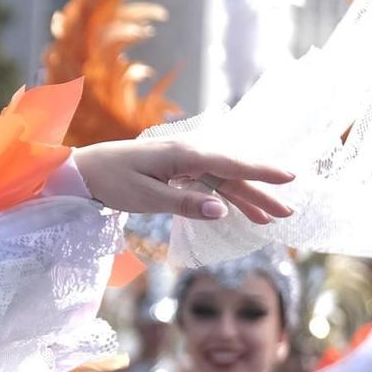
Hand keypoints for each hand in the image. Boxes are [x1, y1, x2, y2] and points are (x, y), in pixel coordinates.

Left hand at [73, 139, 293, 222]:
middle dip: (260, 192)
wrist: (83, 169)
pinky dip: (225, 196)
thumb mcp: (146, 197)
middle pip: (232, 174)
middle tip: (287, 211)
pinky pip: (208, 182)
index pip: (230, 164)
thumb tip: (223, 211)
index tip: (288, 178)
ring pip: (222, 180)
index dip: (260, 173)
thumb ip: (185, 204)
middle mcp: (188, 153)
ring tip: (269, 218)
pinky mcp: (176, 169)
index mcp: (184, 155)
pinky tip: (238, 209)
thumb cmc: (111, 180)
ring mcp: (183, 160)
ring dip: (245, 198)